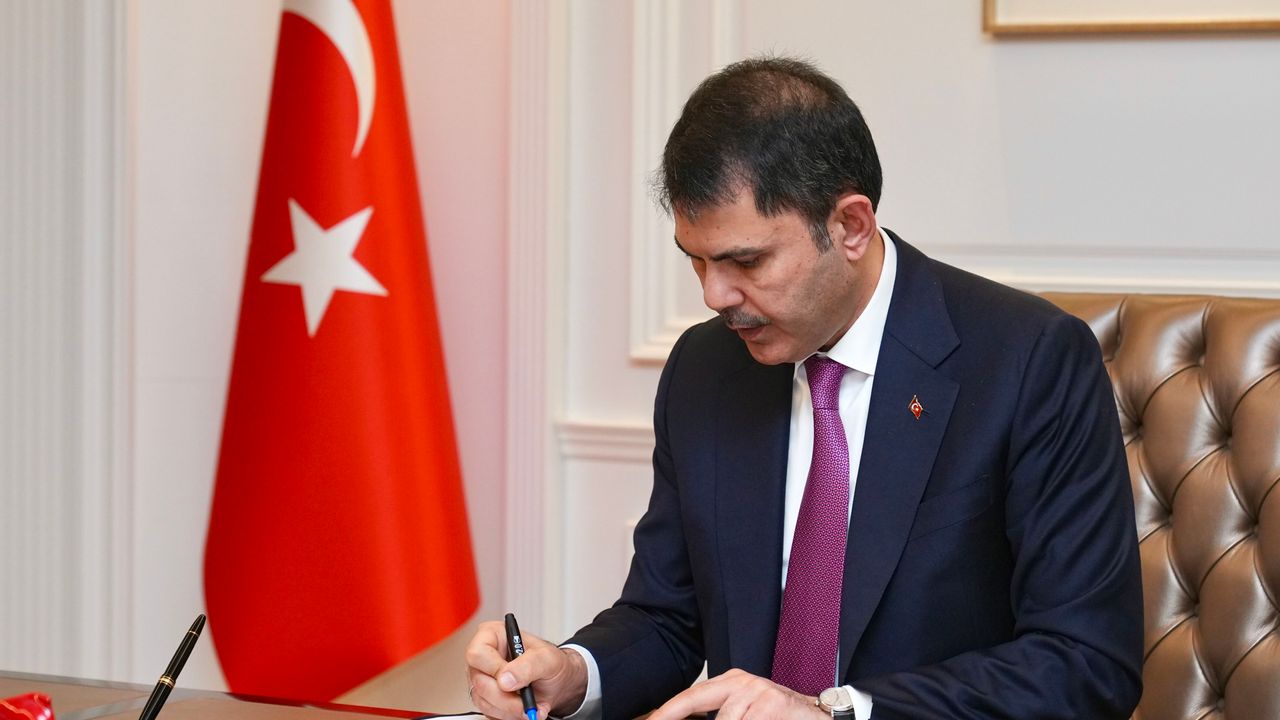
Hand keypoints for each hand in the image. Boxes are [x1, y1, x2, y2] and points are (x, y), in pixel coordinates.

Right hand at [464, 620, 587, 719]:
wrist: (557, 683)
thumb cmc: (550, 663)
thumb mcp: (548, 658)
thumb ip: (528, 665)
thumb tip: (505, 679)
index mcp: (492, 636)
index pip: (478, 653)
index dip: (494, 669)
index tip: (512, 681)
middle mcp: (483, 658)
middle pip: (480, 682)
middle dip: (506, 698)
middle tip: (528, 703)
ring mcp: (482, 679)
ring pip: (484, 701)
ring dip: (510, 709)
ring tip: (533, 706)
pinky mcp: (486, 698)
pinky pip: (489, 712)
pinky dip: (509, 715)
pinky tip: (524, 709)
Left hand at [647, 669, 825, 719]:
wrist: (819, 716)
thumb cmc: (778, 717)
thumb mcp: (744, 713)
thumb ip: (719, 715)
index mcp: (731, 682)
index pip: (690, 696)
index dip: (666, 711)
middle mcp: (741, 682)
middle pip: (695, 699)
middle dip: (672, 714)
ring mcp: (757, 691)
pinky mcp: (772, 704)